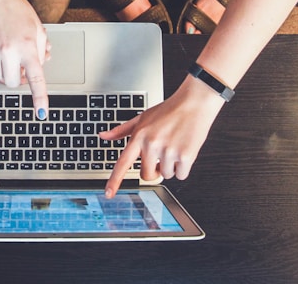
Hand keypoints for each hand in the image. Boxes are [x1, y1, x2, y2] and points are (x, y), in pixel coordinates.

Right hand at [0, 0, 49, 117]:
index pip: (36, 79)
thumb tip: (39, 68)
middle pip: (12, 82)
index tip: (42, 113)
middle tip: (19, 66)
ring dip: (4, 70)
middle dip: (16, 78)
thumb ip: (40, 52)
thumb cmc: (18, 11)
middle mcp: (9, 50)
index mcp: (28, 47)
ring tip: (8, 52)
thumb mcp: (38, 30)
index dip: (39, 98)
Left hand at [100, 76, 223, 197]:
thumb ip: (121, 130)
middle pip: (147, 175)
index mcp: (139, 136)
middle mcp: (152, 144)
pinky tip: (184, 150)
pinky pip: (181, 175)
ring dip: (171, 166)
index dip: (115, 180)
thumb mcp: (142, 117)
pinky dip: (183, 167)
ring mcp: (168, 151)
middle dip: (154, 170)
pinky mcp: (185, 156)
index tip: (108, 194)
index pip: (123, 163)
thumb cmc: (168, 110)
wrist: (193, 103)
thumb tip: (103, 136)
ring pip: (166, 175)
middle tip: (161, 155)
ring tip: (174, 146)